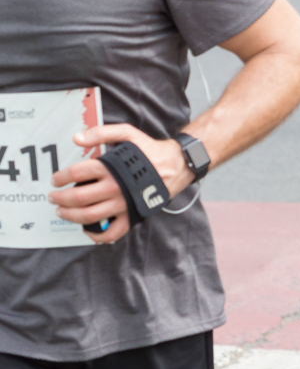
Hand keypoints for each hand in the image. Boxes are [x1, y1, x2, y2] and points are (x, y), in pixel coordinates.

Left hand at [49, 124, 190, 244]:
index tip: (55, 179)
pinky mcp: (133, 215)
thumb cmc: (150, 150)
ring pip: (90, 216)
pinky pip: (113, 232)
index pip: (77, 173)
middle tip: (53, 197)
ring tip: (62, 212)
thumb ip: (102, 133)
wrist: (177, 164)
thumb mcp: (128, 133)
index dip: (61, 177)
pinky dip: (97, 235)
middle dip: (60, 198)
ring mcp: (124, 203)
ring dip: (70, 216)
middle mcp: (116, 187)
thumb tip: (77, 138)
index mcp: (113, 167)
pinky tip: (87, 230)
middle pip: (79, 197)